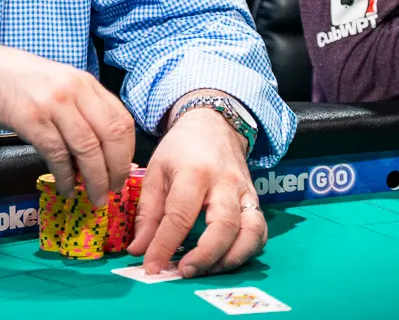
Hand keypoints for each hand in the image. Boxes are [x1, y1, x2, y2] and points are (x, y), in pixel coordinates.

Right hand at [0, 44, 134, 203]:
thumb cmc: (23, 80)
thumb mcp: (62, 84)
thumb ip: (84, 109)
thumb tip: (105, 151)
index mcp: (87, 83)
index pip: (122, 120)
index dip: (127, 152)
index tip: (122, 171)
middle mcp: (75, 91)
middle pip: (110, 136)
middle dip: (115, 170)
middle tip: (113, 190)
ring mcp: (53, 105)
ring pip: (87, 149)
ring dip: (94, 180)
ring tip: (94, 197)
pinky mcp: (31, 119)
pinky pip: (57, 154)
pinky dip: (65, 177)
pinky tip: (65, 188)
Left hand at [127, 108, 264, 277]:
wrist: (213, 126)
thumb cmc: (180, 150)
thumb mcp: (156, 172)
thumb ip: (147, 212)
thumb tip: (138, 250)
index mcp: (193, 172)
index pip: (180, 215)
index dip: (164, 245)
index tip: (151, 266)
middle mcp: (225, 184)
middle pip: (223, 226)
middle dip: (205, 256)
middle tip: (183, 272)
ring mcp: (245, 193)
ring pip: (250, 232)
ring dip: (230, 259)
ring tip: (205, 271)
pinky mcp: (257, 201)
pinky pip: (260, 232)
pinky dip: (246, 251)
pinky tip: (224, 260)